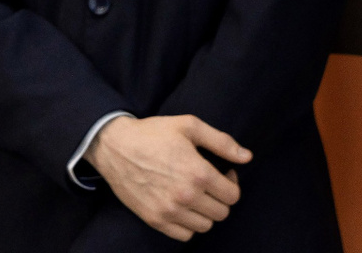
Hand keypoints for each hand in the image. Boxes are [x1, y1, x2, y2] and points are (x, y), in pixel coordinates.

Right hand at [86, 114, 250, 241]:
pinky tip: (182, 207)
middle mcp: (186, 196)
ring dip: (205, 212)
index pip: (232, 195)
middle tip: (208, 184)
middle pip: (222, 213)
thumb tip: (247, 157)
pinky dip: (188, 225)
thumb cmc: (152, 133)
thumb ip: (221, 142)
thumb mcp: (188, 126)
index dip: (231, 183)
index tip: (222, 174)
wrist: (114, 146)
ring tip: (195, 195)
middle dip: (220, 198)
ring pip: (205, 226)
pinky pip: (185, 235)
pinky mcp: (155, 219)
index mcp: (197, 172)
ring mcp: (169, 210)